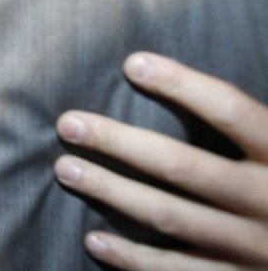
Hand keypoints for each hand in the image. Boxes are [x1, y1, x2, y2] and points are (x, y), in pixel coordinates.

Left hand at [54, 52, 267, 269]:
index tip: (132, 63)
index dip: (183, 85)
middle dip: (118, 143)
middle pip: (182, 165)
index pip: (231, 111)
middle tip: (68, 124)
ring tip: (66, 169)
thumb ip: (244, 124)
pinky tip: (92, 239)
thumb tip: (164, 72)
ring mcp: (253, 247)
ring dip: (111, 191)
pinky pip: (177, 269)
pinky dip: (131, 257)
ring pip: (168, 215)